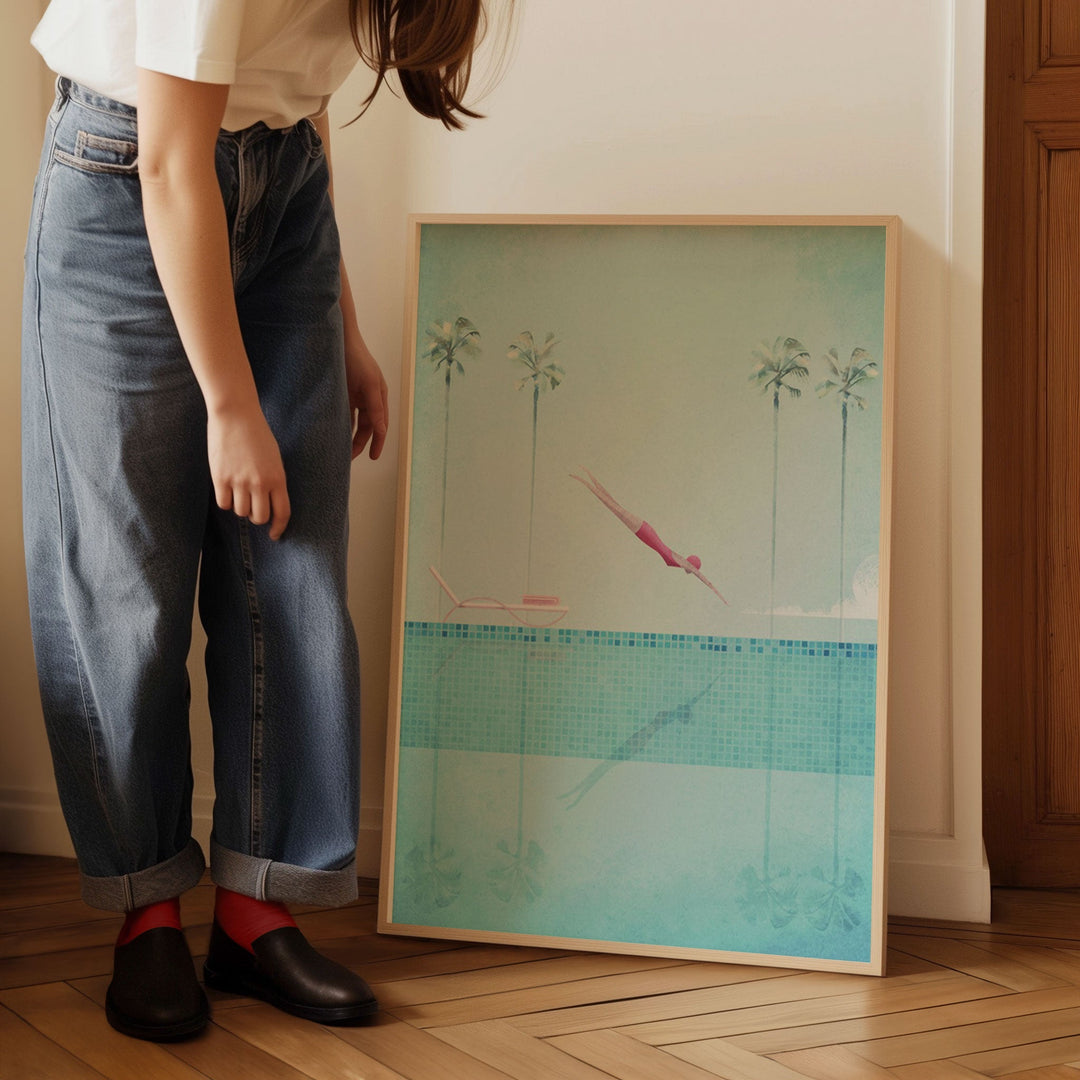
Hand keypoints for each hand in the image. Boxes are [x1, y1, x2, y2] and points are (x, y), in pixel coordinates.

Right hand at [207, 402, 290, 539]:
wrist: (235, 414)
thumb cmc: (257, 434)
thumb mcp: (274, 459)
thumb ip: (273, 481)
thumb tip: (269, 504)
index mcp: (278, 478)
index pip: (282, 513)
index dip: (279, 528)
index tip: (274, 534)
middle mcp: (260, 483)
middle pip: (259, 517)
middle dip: (257, 517)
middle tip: (253, 507)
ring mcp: (239, 481)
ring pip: (240, 511)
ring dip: (240, 506)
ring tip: (239, 490)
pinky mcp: (220, 478)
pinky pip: (223, 504)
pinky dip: (225, 501)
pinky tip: (227, 489)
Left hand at [346, 334, 388, 459]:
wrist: (338, 338)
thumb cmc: (356, 358)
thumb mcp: (369, 383)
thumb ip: (375, 408)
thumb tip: (382, 430)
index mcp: (379, 396)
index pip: (380, 425)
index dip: (377, 442)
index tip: (373, 458)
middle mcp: (368, 398)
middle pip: (366, 427)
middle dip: (360, 443)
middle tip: (348, 459)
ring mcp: (354, 396)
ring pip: (352, 422)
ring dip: (348, 436)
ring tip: (339, 451)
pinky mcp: (340, 393)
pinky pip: (340, 413)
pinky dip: (338, 424)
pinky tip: (331, 433)